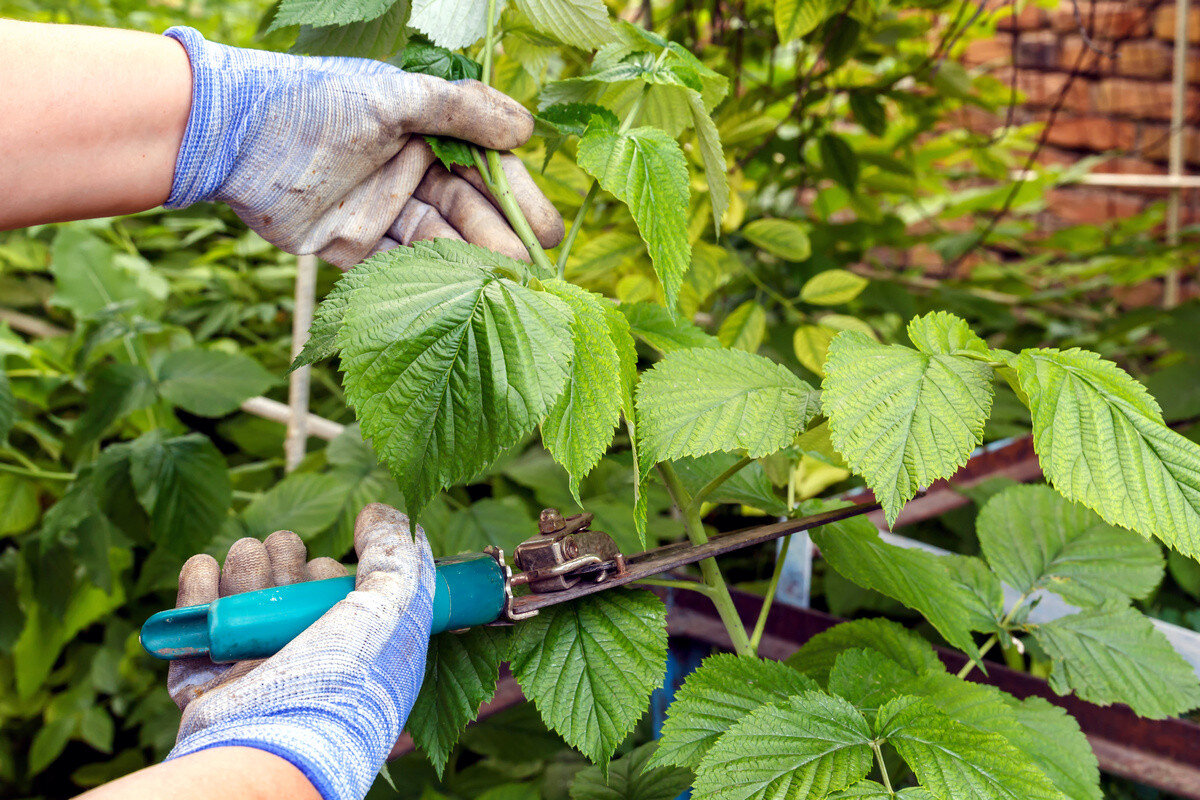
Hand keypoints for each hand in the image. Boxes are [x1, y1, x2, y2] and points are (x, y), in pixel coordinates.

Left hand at [164, 27, 562, 266]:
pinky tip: (457, 299)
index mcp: (426, 133)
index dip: (519, 200)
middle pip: (470, 212)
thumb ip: (460, 111)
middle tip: (527, 270)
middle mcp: (411, 173)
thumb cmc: (314, 101)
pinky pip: (398, 270)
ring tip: (500, 286)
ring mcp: (384, 211)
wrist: (232, 135)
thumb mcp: (392, 97)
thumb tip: (527, 130)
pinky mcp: (354, 247)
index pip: (488, 170)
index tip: (547, 231)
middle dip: (500, 239)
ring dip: (470, 265)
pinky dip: (427, 285)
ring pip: (440, 244)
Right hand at [166, 504, 434, 799]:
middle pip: (285, 576)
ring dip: (243, 566)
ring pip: (241, 587)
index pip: (333, 583)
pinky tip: (205, 570)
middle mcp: (304, 656)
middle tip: (282, 567)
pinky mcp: (205, 679)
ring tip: (246, 572)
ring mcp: (252, 668)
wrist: (273, 748)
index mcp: (353, 644)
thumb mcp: (397, 605)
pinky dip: (197, 585)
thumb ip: (396, 551)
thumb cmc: (344, 682)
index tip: (327, 576)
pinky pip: (195, 615)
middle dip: (281, 558)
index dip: (327, 569)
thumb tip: (376, 512)